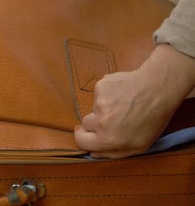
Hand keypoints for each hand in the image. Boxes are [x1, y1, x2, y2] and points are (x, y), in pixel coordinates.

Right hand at [74, 44, 194, 158]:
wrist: (159, 89)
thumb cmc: (153, 119)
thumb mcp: (139, 146)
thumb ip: (113, 153)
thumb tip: (92, 153)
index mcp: (108, 139)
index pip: (81, 141)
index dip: (82, 138)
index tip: (84, 134)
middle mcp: (100, 122)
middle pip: (86, 124)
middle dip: (95, 123)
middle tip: (113, 118)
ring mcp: (99, 103)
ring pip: (94, 108)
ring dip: (105, 108)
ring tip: (124, 104)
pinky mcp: (100, 87)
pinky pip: (98, 94)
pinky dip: (107, 94)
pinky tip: (122, 94)